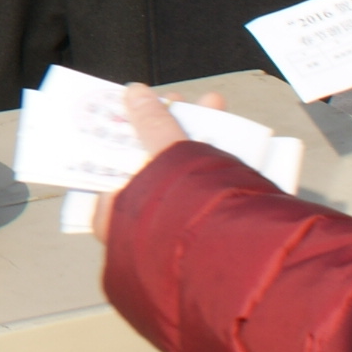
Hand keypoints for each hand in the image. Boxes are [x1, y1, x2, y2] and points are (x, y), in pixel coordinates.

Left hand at [93, 85, 224, 244]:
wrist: (242, 259)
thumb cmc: (187, 212)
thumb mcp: (165, 157)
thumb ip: (150, 124)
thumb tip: (134, 91)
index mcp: (115, 215)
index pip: (109, 167)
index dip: (123, 132)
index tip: (136, 107)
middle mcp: (141, 224)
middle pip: (149, 161)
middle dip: (166, 125)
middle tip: (177, 100)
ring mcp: (175, 225)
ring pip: (181, 169)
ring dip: (196, 133)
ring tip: (212, 103)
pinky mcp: (209, 224)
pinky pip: (206, 183)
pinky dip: (216, 156)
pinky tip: (232, 128)